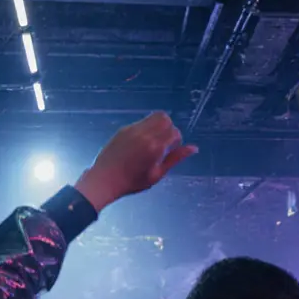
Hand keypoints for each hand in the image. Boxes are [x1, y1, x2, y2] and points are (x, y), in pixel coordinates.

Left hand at [75, 112, 197, 210]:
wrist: (104, 179)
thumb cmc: (133, 182)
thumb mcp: (157, 174)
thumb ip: (175, 159)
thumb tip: (194, 148)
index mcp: (155, 147)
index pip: (174, 132)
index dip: (176, 140)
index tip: (172, 149)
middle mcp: (144, 134)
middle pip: (164, 118)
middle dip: (169, 128)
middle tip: (164, 142)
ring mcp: (132, 129)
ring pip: (153, 117)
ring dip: (158, 125)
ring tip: (153, 141)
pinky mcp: (123, 129)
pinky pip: (140, 123)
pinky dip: (146, 129)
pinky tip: (139, 144)